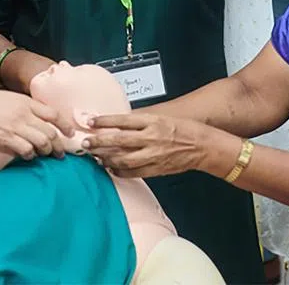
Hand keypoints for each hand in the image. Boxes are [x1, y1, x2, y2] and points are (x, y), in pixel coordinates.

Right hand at [0, 88, 76, 160]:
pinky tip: (29, 155)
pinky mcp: (6, 139)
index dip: (65, 125)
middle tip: (60, 152)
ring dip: (47, 151)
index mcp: (25, 102)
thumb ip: (24, 106)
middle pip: (51, 132)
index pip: (54, 114)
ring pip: (42, 143)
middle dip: (59, 144)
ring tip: (47, 155)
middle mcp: (24, 114)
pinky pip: (27, 150)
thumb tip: (38, 117)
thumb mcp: (8, 97)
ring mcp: (16, 127)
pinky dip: (31, 155)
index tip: (70, 133)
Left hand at [84, 112, 216, 177]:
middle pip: (119, 140)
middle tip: (85, 142)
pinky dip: (119, 171)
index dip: (104, 121)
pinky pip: (133, 172)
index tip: (90, 121)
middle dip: (99, 142)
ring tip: (94, 157)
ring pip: (123, 158)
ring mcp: (153, 155)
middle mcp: (151, 138)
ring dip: (106, 158)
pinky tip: (111, 168)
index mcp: (152, 121)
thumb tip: (118, 123)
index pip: (123, 120)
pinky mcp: (156, 169)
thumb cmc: (183, 128)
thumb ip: (140, 121)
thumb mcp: (162, 117)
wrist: (203, 146)